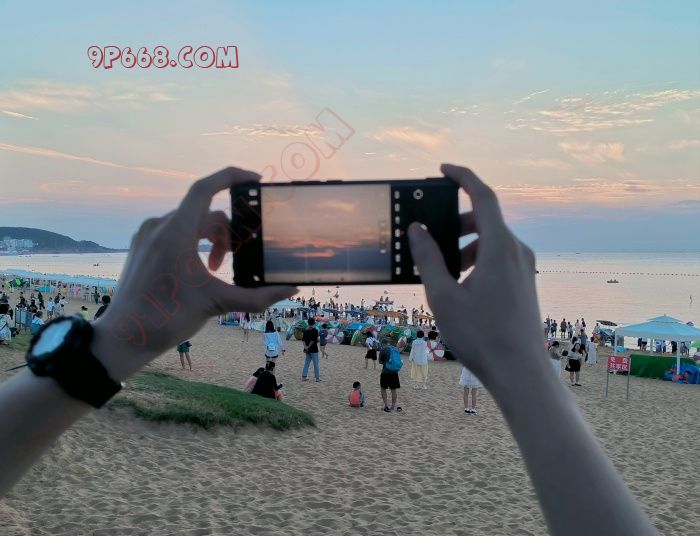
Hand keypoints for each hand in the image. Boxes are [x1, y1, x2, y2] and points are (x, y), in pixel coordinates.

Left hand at [93, 167, 296, 379]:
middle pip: (205, 213)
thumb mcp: (217, 303)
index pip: (206, 187)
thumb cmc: (167, 319)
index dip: (232, 177)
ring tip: (216, 269)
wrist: (123, 337)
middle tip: (239, 257)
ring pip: (190, 223)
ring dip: (211, 241)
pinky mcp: (142, 247)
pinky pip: (174, 232)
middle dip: (228, 233)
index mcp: (176, 232)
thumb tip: (290, 291)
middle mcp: (159, 226)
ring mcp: (147, 235)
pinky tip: (197, 269)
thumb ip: (257, 296)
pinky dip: (193, 244)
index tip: (255, 181)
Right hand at [408, 164, 542, 387]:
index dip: (463, 177)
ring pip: (491, 242)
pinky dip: (476, 261)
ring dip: (464, 247)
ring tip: (441, 272)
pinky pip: (499, 259)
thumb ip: (428, 258)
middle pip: (485, 221)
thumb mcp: (443, 295)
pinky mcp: (525, 284)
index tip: (443, 170)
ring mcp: (525, 268)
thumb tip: (417, 229)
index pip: (483, 196)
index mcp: (500, 247)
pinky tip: (460, 288)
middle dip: (455, 224)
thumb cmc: (480, 335)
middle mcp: (517, 251)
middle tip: (429, 238)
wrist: (520, 371)